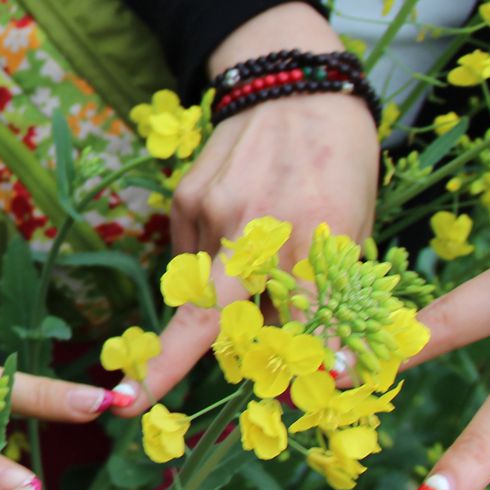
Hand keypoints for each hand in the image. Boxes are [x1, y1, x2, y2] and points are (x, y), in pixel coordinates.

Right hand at [117, 4, 380, 415]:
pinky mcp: (184, 201)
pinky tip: (235, 238)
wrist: (291, 88)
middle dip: (166, 363)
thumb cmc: (338, 163)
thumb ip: (328, 290)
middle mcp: (258, 225)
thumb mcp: (355, 224)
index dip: (307, 361)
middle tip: (134, 401)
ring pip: (204, 290)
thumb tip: (309, 359)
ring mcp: (212, 211)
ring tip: (252, 273)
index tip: (306, 391)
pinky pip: (190, 258)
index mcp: (318, 232)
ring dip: (222, 308)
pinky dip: (210, 268)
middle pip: (205, 312)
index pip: (306, 319)